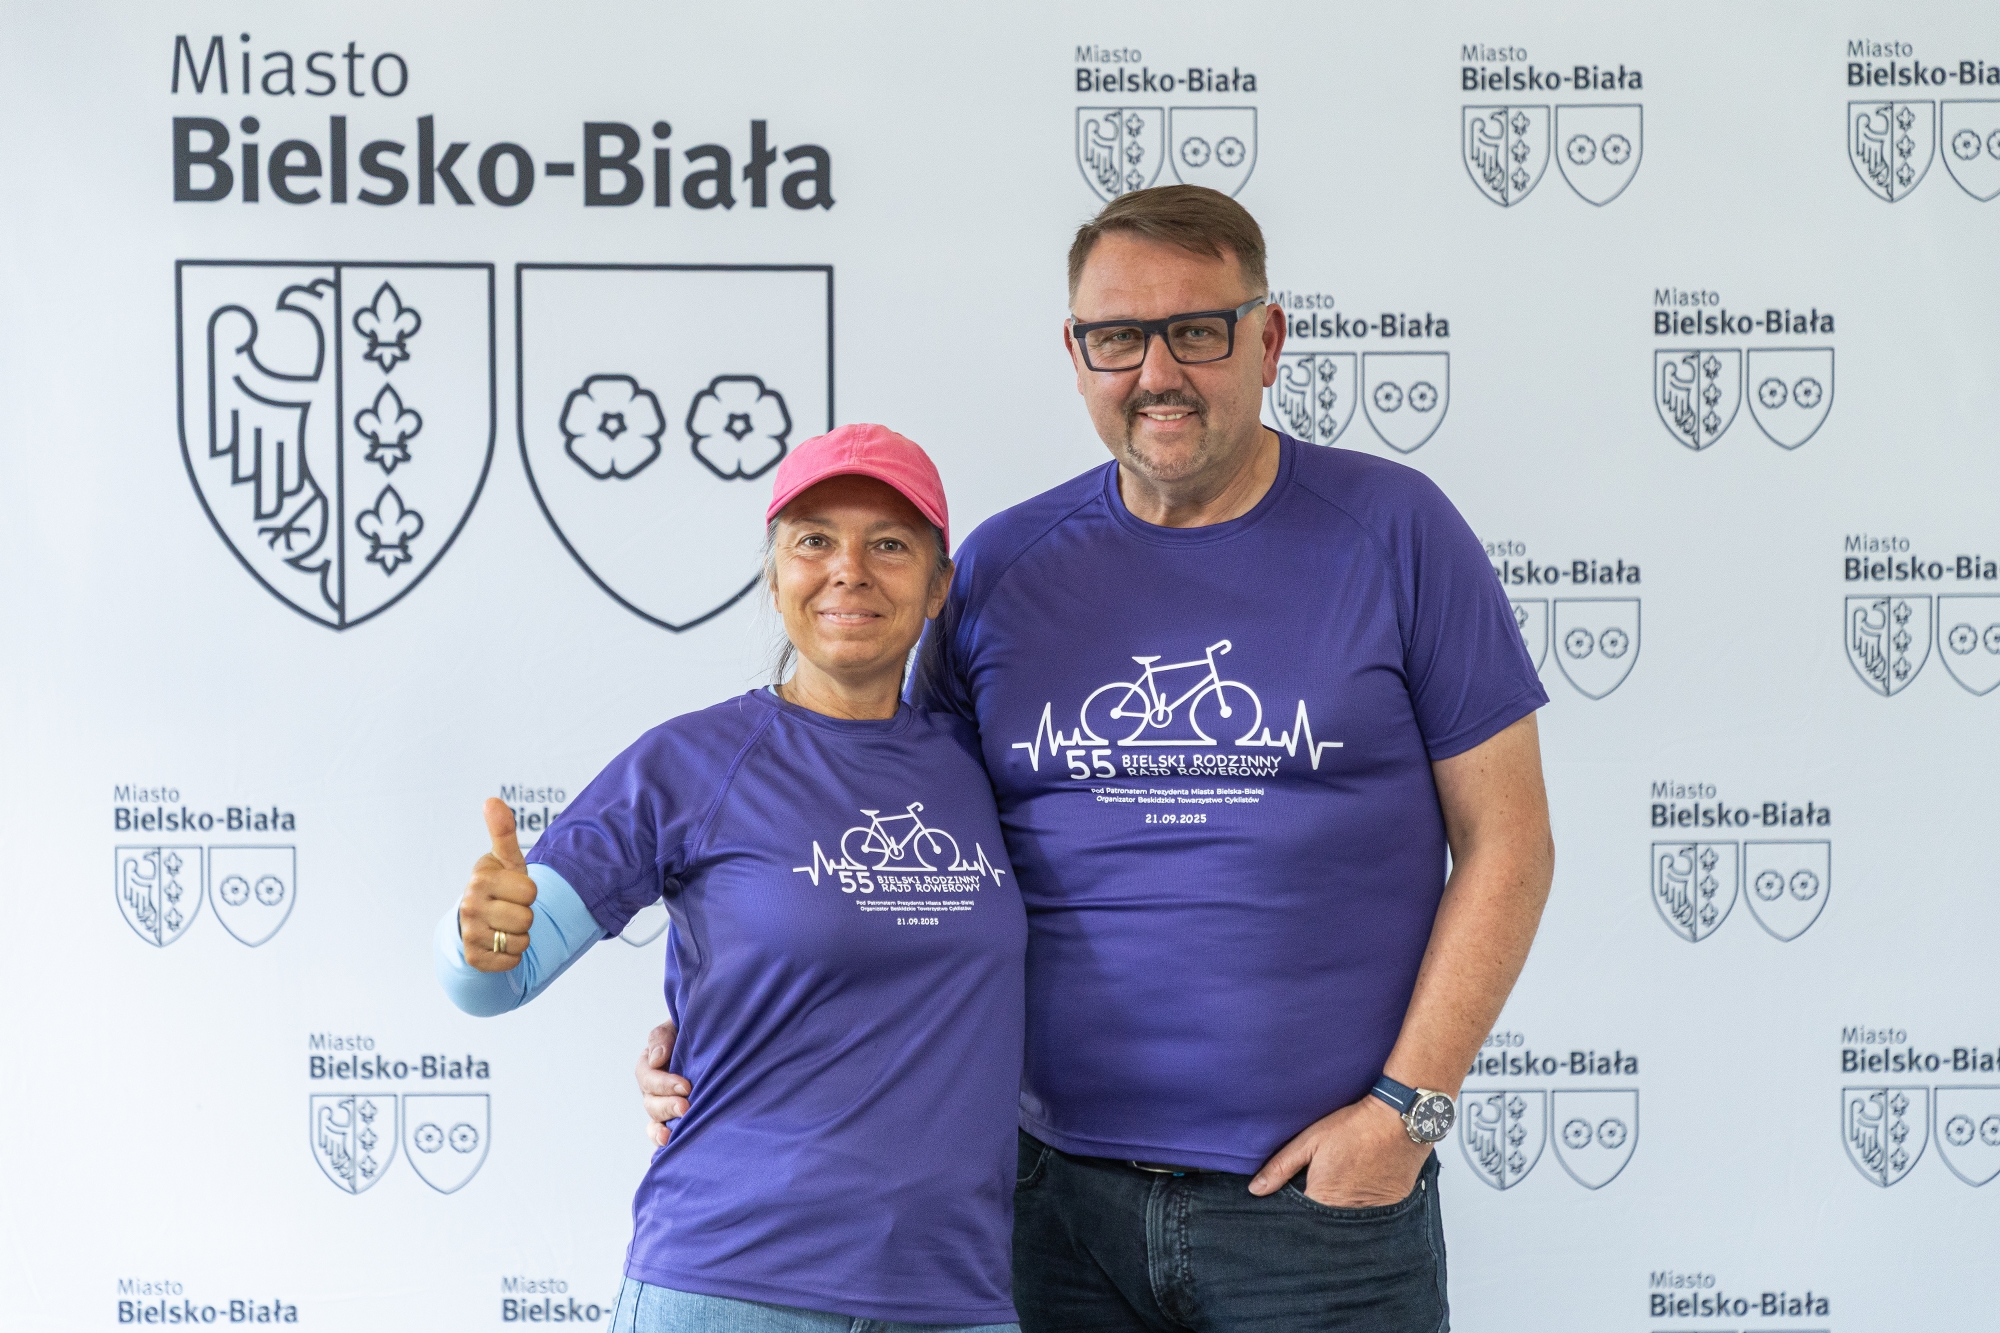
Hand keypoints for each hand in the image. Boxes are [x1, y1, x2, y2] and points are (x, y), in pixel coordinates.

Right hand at [459, 797, 536, 972]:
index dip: (528, 892)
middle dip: (526, 916)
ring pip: (521, 941)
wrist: (477, 921)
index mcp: (480, 879)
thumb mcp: (505, 860)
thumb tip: (492, 800)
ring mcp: (469, 933)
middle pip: (527, 918)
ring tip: (505, 925)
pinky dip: (513, 956)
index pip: (530, 891)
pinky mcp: (473, 958)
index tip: (514, 890)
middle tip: (510, 909)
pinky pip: (512, 961)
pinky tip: (500, 943)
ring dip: (520, 936)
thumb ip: (503, 832)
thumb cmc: (499, 887)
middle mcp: (469, 906)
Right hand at [635, 1020, 690, 1146]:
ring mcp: (664, 1106)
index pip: (647, 1076)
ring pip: (654, 1122)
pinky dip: (662, 1143)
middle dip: (667, 1106)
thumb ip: (663, 1037)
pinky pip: (663, 1135)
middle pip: (650, 1102)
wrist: (722, 1044)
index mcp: (652, 1063)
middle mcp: (655, 1088)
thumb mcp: (679, 1026)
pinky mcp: (675, 1121)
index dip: (663, 1083)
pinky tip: (669, 1148)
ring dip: (661, 1129)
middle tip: (686, 1106)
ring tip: (672, 1135)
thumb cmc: (699, 1032)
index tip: (686, 1086)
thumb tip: (656, 1059)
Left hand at [1247, 1094, 1431, 1207]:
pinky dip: (1361, 1208)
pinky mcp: (1390, 1209)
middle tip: (1320, 1188)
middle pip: (1323, 1224)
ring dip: (1339, 1214)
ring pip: (1346, 1222)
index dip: (1293, 1211)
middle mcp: (1347, 1215)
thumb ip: (1281, 1167)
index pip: (1299, 1219)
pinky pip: (1369, 1217)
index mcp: (1323, 1200)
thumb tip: (1255, 1190)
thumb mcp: (1310, 1141)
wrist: (1400, 1121)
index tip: (1292, 1199)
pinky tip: (1359, 1189)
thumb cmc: (1354, 1127)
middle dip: (1315, 1216)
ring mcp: (1372, 1215)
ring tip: (1340, 1188)